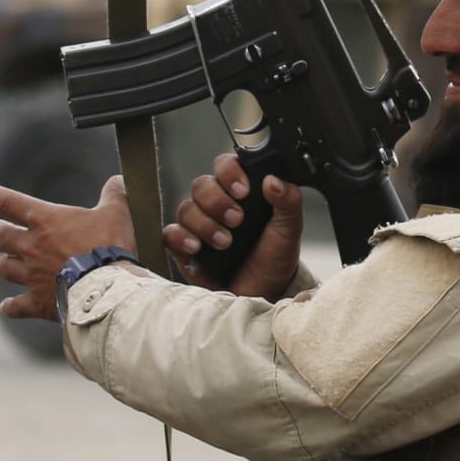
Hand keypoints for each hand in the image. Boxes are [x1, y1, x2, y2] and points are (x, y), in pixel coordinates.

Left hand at [0, 175, 138, 321]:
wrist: (105, 290)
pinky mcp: (38, 302)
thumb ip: (115, 194)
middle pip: (3, 236)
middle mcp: (31, 247)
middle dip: (0, 231)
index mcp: (46, 221)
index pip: (11, 202)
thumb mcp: (117, 213)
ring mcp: (31, 276)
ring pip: (2, 268)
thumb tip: (119, 180)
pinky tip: (6, 306)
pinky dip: (10, 306)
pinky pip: (16, 306)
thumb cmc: (109, 246)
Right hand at [165, 152, 304, 299]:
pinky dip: (181, 238)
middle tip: (237, 220)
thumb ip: (288, 202)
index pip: (225, 166)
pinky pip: (170, 233)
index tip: (244, 190)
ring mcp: (198, 225)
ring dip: (205, 224)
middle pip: (201, 185)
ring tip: (225, 243)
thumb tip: (274, 181)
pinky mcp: (184, 248)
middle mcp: (216, 204)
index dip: (230, 172)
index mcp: (240, 192)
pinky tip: (197, 247)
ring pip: (186, 208)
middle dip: (217, 201)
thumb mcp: (289, 231)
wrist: (263, 295)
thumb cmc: (273, 259)